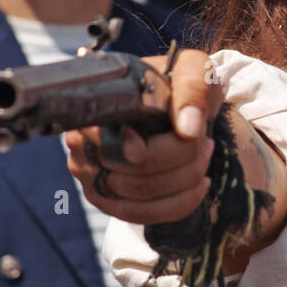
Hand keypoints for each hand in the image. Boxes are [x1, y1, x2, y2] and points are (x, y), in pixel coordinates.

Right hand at [64, 50, 220, 224]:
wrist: (182, 110)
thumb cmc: (182, 87)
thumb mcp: (194, 72)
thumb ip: (192, 88)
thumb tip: (188, 129)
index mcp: (96, 106)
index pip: (103, 136)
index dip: (134, 148)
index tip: (174, 142)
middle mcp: (82, 142)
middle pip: (127, 172)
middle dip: (178, 161)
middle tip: (205, 142)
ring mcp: (91, 174)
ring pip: (136, 196)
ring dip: (182, 181)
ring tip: (205, 156)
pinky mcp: (109, 199)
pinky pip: (140, 215)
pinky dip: (177, 205)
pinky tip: (200, 186)